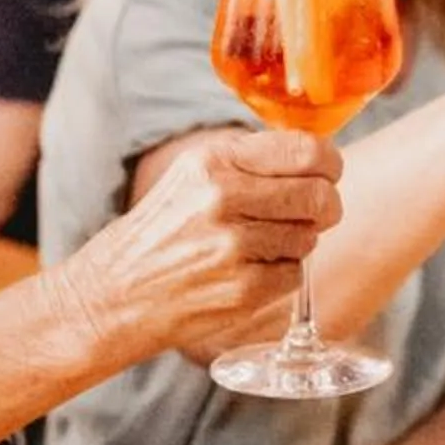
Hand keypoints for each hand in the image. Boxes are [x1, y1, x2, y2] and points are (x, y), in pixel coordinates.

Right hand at [56, 130, 343, 361]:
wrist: (114, 294)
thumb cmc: (163, 229)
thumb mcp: (194, 174)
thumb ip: (253, 160)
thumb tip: (318, 156)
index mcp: (215, 161)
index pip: (307, 151)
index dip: (329, 164)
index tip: (328, 173)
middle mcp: (223, 198)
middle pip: (319, 196)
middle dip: (325, 206)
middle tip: (313, 213)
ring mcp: (233, 247)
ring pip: (310, 237)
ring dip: (297, 242)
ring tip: (261, 245)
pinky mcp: (241, 290)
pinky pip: (295, 275)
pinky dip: (281, 275)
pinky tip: (249, 272)